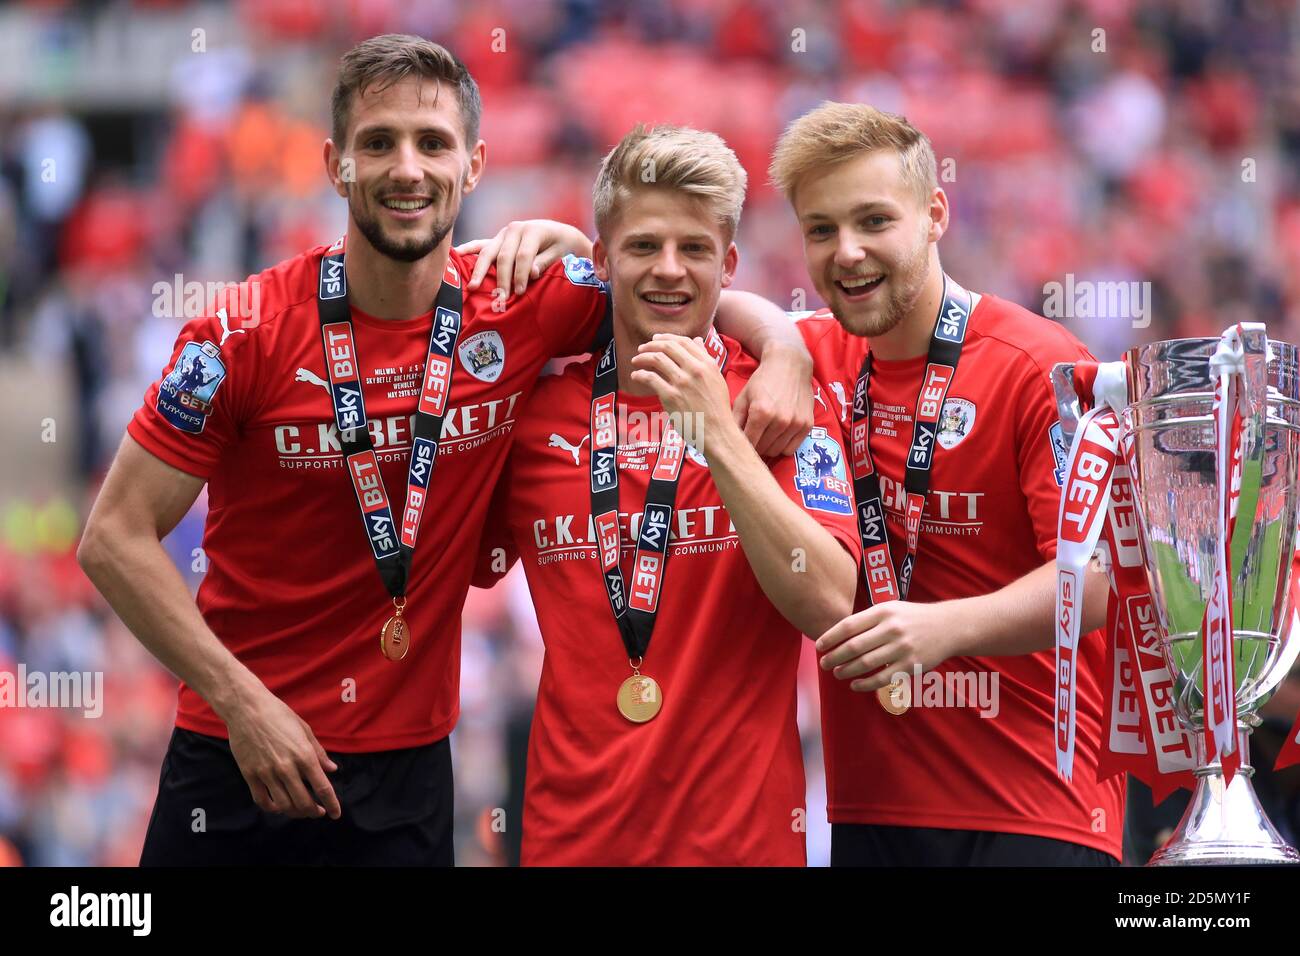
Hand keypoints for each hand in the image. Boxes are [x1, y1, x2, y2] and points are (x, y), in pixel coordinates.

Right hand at [224, 689, 341, 818]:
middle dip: (314, 812)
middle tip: (318, 812)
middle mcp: (287, 768)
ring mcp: (267, 773)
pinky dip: (272, 808)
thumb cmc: (279, 714)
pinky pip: (262, 800)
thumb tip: (332, 769)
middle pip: (304, 802)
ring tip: (301, 810)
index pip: (322, 788)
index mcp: (304, 755)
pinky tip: (279, 807)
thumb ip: (319, 752)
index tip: (335, 814)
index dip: (332, 804)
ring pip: (284, 805)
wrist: (247, 708)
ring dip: (295, 812)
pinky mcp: (250, 775)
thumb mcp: (305, 729)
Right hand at [456, 220, 592, 295]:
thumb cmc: (562, 247)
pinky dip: (468, 249)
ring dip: (480, 270)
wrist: (560, 234)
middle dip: (502, 279)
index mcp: (532, 230)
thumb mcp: (560, 254)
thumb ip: (545, 262)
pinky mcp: (497, 239)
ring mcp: (504, 233)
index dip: (521, 275)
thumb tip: (531, 273)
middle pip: (504, 256)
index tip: (519, 293)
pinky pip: (480, 244)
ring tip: (473, 287)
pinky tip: (456, 254)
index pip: (523, 256)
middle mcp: (515, 229)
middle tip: (500, 299)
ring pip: (489, 252)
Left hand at [629, 334, 734, 456]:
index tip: (656, 339)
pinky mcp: (670, 396)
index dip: (666, 338)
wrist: (717, 431)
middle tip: (642, 348)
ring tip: (636, 360)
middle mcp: (694, 369)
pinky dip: (640, 374)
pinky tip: (636, 376)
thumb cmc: (717, 408)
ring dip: (642, 357)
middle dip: (651, 344)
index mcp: (706, 363)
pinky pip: (650, 378)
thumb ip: (706, 358)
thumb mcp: (717, 378)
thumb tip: (697, 340)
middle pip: (668, 347)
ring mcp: (682, 382)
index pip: (683, 342)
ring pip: (657, 359)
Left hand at [732, 342, 813, 457]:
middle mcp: (780, 420)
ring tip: (764, 436)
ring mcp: (795, 423)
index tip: (740, 442)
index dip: (742, 445)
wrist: (790, 364)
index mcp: (761, 412)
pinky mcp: (807, 425)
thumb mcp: (743, 396)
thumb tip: (727, 439)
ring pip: (776, 451)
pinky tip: (778, 436)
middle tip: (752, 438)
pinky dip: (782, 446)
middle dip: (754, 446)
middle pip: (762, 449)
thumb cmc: (762, 380)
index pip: (748, 443)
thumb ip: (735, 419)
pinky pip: (791, 449)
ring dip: (768, 447)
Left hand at [814, 600, 965, 691]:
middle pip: (854, 647)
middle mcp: (891, 629)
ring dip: (846, 671)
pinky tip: (855, 684)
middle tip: (823, 663)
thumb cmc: (912, 618)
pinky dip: (865, 684)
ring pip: (866, 664)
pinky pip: (882, 679)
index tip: (819, 646)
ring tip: (837, 673)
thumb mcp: (891, 609)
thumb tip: (836, 635)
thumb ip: (867, 620)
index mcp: (883, 612)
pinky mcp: (911, 666)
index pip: (849, 625)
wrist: (948, 626)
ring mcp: (902, 648)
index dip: (830, 637)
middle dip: (834, 657)